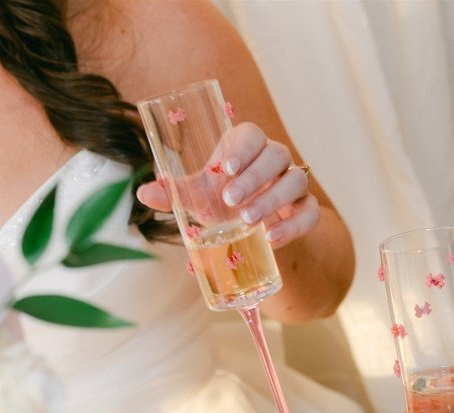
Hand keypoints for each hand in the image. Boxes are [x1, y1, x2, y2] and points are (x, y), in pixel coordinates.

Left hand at [136, 121, 318, 246]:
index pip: (253, 135)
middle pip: (276, 156)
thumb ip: (175, 193)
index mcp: (249, 147)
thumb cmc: (223, 202)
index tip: (226, 167)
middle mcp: (276, 161)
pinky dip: (294, 225)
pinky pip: (311, 213)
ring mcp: (294, 184)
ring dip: (273, 199)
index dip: (243, 148)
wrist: (252, 229)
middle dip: (254, 178)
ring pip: (296, 181)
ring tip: (249, 219)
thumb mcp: (199, 197)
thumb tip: (143, 192)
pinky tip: (272, 237)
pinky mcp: (305, 210)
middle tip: (231, 200)